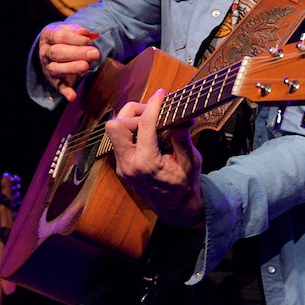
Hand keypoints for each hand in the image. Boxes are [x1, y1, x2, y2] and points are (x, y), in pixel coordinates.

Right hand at [38, 23, 100, 101]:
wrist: (53, 48)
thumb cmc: (65, 38)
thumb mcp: (69, 29)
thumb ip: (76, 30)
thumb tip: (84, 32)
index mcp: (47, 36)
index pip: (59, 36)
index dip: (75, 38)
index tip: (90, 40)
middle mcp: (45, 52)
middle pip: (58, 52)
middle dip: (77, 53)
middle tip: (94, 53)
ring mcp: (48, 67)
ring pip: (57, 69)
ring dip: (72, 68)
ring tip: (86, 67)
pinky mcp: (54, 81)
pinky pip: (59, 87)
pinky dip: (65, 92)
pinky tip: (72, 96)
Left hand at [106, 89, 204, 227]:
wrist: (177, 209)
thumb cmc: (185, 185)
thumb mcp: (190, 160)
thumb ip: (182, 137)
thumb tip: (184, 116)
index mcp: (147, 164)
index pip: (144, 125)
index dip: (153, 105)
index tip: (161, 95)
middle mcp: (129, 165)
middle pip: (115, 126)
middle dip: (132, 113)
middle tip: (153, 113)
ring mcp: (123, 167)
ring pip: (113, 132)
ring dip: (130, 121)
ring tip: (151, 122)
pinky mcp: (122, 167)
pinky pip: (119, 141)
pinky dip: (132, 131)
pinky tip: (148, 133)